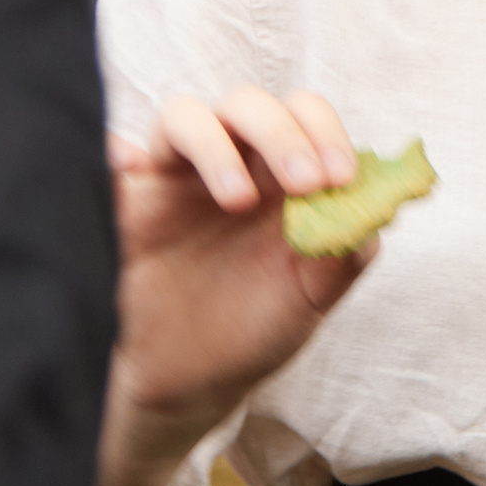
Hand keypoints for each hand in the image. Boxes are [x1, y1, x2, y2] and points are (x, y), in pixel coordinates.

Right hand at [109, 89, 371, 437]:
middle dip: (282, 134)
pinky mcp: (125, 201)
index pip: (304, 114)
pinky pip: (111, 158)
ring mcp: (174, 175)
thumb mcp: (310, 297)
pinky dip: (118, 151)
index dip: (326, 133)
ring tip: (238, 201)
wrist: (190, 382)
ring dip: (217, 145)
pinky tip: (132, 166)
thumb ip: (344, 251)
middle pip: (248, 104)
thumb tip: (374, 207)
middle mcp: (229, 158)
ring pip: (185, 114)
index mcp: (280, 170)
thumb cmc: (254, 326)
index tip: (342, 177)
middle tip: (306, 183)